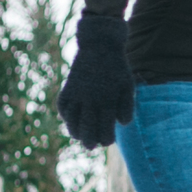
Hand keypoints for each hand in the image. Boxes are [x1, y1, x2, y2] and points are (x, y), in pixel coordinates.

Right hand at [57, 13, 135, 148]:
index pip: (104, 129)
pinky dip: (65, 116)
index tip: (106, 141)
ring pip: (72, 120)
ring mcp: (77, 94)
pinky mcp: (68, 88)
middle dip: (89, 141)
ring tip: (79, 137)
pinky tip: (70, 121)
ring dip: (75, 131)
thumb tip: (122, 124)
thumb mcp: (128, 86)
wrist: (100, 45)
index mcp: (108, 101)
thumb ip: (127, 106)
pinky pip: (63, 107)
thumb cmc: (118, 69)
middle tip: (91, 146)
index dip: (105, 139)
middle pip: (86, 128)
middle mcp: (90, 99)